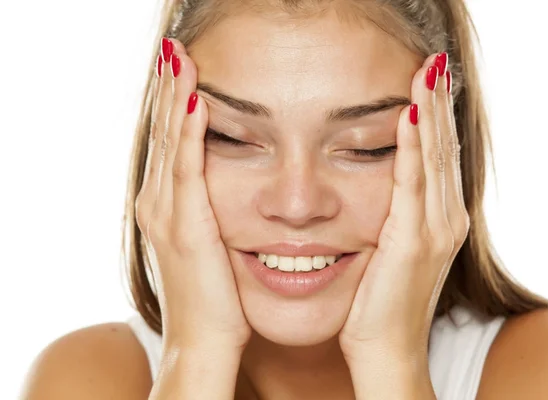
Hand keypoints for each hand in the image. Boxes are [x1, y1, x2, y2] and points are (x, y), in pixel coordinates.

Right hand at [134, 38, 250, 350]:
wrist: (203, 339)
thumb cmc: (211, 295)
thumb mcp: (204, 242)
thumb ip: (203, 209)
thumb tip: (217, 185)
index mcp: (163, 204)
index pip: (166, 140)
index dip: (170, 102)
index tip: (180, 67)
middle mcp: (157, 202)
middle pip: (161, 132)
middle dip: (167, 88)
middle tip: (174, 49)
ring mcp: (167, 213)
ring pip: (169, 142)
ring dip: (174, 98)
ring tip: (180, 58)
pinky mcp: (186, 226)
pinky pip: (187, 169)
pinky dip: (190, 133)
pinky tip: (197, 101)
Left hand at [339, 53, 469, 364]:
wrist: (386, 348)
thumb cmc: (381, 302)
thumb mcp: (393, 249)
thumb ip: (396, 215)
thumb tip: (384, 186)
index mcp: (441, 219)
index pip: (439, 155)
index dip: (436, 116)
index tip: (427, 79)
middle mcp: (446, 218)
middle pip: (443, 148)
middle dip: (437, 102)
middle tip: (432, 62)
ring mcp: (435, 229)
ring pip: (434, 157)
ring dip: (429, 111)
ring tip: (426, 72)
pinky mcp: (414, 239)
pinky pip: (412, 182)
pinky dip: (412, 146)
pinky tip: (409, 115)